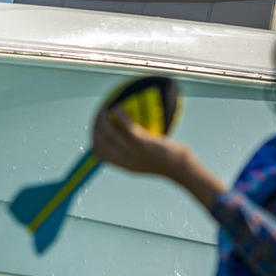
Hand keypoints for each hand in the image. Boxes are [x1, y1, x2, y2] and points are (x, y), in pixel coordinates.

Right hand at [93, 106, 225, 209]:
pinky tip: (119, 107)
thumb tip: (138, 139)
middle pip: (101, 142)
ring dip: (103, 120)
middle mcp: (125, 159)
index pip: (101, 156)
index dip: (94, 142)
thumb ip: (139, 155)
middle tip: (97, 116)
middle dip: (95, 128)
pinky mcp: (142, 143)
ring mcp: (133, 151)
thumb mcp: (149, 162)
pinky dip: (120, 115)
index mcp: (125, 166)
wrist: (182, 168)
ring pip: (109, 133)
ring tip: (105, 110)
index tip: (93, 132)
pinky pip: (126, 126)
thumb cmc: (171, 164)